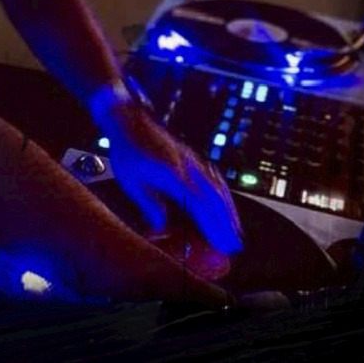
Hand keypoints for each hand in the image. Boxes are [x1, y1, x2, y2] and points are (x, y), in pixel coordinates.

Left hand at [95, 92, 242, 265]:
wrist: (129, 118)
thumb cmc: (127, 149)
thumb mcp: (131, 180)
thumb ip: (149, 203)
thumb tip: (162, 225)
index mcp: (173, 173)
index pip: (199, 204)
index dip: (213, 225)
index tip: (222, 243)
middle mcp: (187, 165)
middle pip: (214, 197)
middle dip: (226, 223)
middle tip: (235, 245)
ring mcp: (191, 159)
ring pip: (217, 187)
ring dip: (228, 210)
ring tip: (235, 230)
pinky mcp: (191, 156)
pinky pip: (213, 176)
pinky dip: (222, 193)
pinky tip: (224, 203)